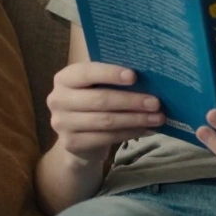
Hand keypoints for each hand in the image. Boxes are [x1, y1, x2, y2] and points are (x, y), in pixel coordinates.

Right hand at [46, 62, 163, 165]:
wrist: (79, 134)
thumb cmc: (95, 100)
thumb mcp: (99, 85)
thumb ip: (113, 78)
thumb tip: (150, 74)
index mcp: (64, 78)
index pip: (87, 73)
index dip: (110, 74)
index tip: (134, 76)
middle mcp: (58, 99)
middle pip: (100, 99)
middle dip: (131, 101)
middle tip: (156, 102)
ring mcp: (61, 123)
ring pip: (106, 121)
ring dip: (135, 119)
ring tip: (157, 117)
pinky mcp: (71, 143)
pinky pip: (106, 138)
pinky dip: (129, 133)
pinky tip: (146, 129)